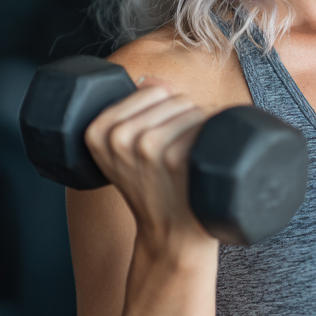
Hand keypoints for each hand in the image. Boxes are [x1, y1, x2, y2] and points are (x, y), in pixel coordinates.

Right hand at [83, 79, 212, 251]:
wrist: (171, 237)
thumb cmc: (155, 191)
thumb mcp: (126, 154)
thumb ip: (134, 112)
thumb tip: (150, 78)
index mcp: (97, 131)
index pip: (152, 88)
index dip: (168, 110)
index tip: (164, 140)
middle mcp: (119, 137)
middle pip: (176, 98)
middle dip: (187, 119)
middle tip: (180, 156)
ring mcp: (146, 146)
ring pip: (194, 109)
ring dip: (204, 128)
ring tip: (192, 160)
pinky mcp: (175, 157)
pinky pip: (208, 122)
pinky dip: (218, 134)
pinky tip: (207, 159)